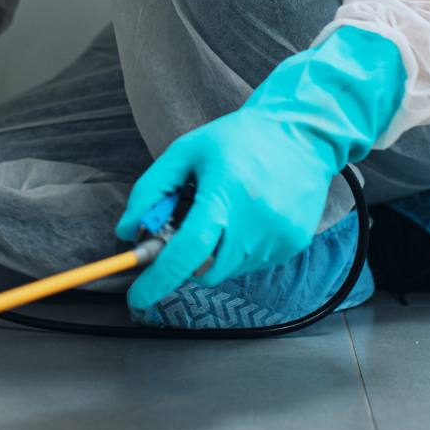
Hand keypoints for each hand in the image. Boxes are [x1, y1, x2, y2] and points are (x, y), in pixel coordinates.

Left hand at [113, 26, 407, 310]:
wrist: (301, 133)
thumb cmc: (239, 138)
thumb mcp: (185, 152)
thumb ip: (150, 191)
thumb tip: (127, 231)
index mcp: (224, 196)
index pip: (185, 253)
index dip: (157, 279)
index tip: (137, 296)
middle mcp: (254, 223)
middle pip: (204, 270)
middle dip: (185, 261)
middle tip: (184, 232)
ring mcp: (277, 237)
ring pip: (228, 269)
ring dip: (214, 254)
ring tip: (224, 213)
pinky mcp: (293, 244)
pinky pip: (252, 263)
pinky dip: (238, 250)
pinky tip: (247, 217)